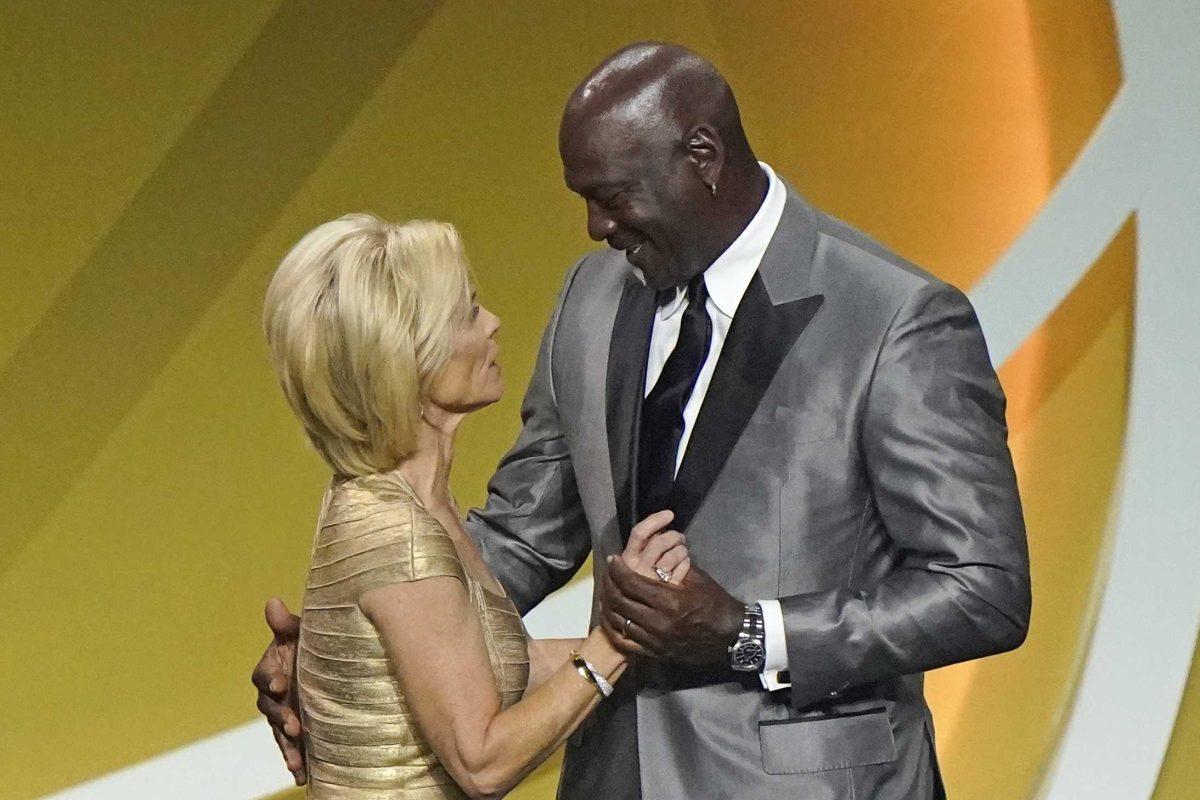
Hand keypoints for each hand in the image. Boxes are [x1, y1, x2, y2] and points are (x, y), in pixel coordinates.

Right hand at [250, 598, 306, 784]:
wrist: (323, 664)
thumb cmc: (306, 644)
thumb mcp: (298, 632)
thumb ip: (285, 623)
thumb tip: (273, 601)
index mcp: (269, 670)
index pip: (263, 676)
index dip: (270, 679)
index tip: (279, 683)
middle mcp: (272, 695)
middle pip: (270, 709)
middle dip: (282, 718)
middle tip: (296, 726)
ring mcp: (282, 714)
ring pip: (280, 733)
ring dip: (287, 748)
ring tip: (297, 762)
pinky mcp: (294, 730)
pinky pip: (291, 747)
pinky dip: (295, 761)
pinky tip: (302, 777)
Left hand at [600, 558, 743, 664]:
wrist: (730, 637)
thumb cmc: (715, 603)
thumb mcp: (696, 580)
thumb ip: (672, 568)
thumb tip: (653, 554)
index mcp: (670, 601)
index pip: (631, 582)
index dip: (618, 570)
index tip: (613, 560)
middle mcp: (658, 622)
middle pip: (620, 601)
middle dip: (609, 584)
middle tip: (608, 574)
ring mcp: (655, 641)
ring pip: (619, 622)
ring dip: (608, 605)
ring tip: (606, 592)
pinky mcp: (655, 653)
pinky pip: (625, 643)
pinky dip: (614, 629)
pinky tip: (611, 618)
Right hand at [620, 510, 690, 584]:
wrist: (637, 615)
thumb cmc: (636, 584)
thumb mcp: (634, 564)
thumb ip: (644, 548)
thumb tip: (661, 529)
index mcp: (628, 559)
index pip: (640, 533)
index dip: (655, 520)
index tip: (669, 514)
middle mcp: (638, 568)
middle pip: (659, 542)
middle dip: (674, 535)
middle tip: (680, 538)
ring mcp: (652, 580)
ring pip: (673, 555)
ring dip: (681, 549)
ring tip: (682, 551)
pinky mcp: (666, 591)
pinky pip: (682, 569)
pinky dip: (686, 563)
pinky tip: (684, 564)